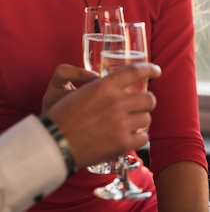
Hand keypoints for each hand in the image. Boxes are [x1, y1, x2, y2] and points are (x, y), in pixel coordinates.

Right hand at [45, 62, 160, 168]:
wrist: (56, 142)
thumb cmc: (62, 115)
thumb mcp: (75, 89)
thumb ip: (94, 82)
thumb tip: (107, 81)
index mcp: (104, 86)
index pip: (134, 71)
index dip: (149, 69)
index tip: (156, 70)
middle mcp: (115, 102)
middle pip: (148, 98)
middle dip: (146, 100)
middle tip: (139, 104)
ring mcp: (120, 124)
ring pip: (147, 118)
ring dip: (140, 119)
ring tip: (129, 122)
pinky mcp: (122, 143)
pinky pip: (143, 138)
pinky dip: (138, 137)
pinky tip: (128, 136)